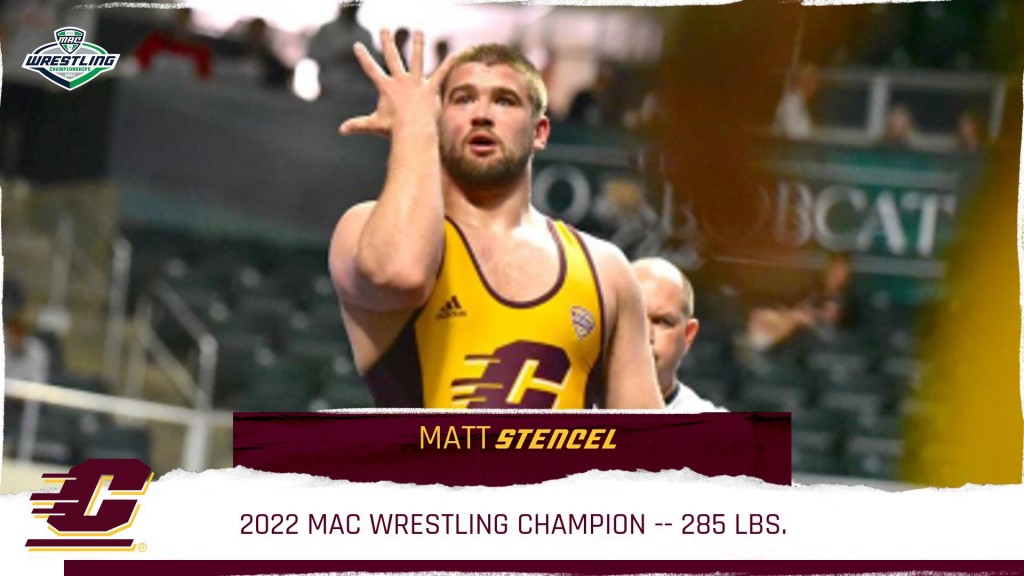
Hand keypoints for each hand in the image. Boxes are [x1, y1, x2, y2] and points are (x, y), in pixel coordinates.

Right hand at [339, 29, 455, 137]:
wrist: (412, 132)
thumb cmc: (393, 130)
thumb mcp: (373, 125)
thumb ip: (358, 125)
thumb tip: (341, 130)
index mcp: (386, 87)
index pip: (371, 69)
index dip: (363, 57)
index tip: (357, 45)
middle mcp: (400, 81)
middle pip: (392, 57)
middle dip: (387, 42)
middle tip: (384, 29)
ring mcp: (416, 83)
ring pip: (417, 59)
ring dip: (418, 44)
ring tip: (419, 31)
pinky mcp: (430, 88)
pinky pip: (441, 73)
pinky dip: (449, 64)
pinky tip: (457, 54)